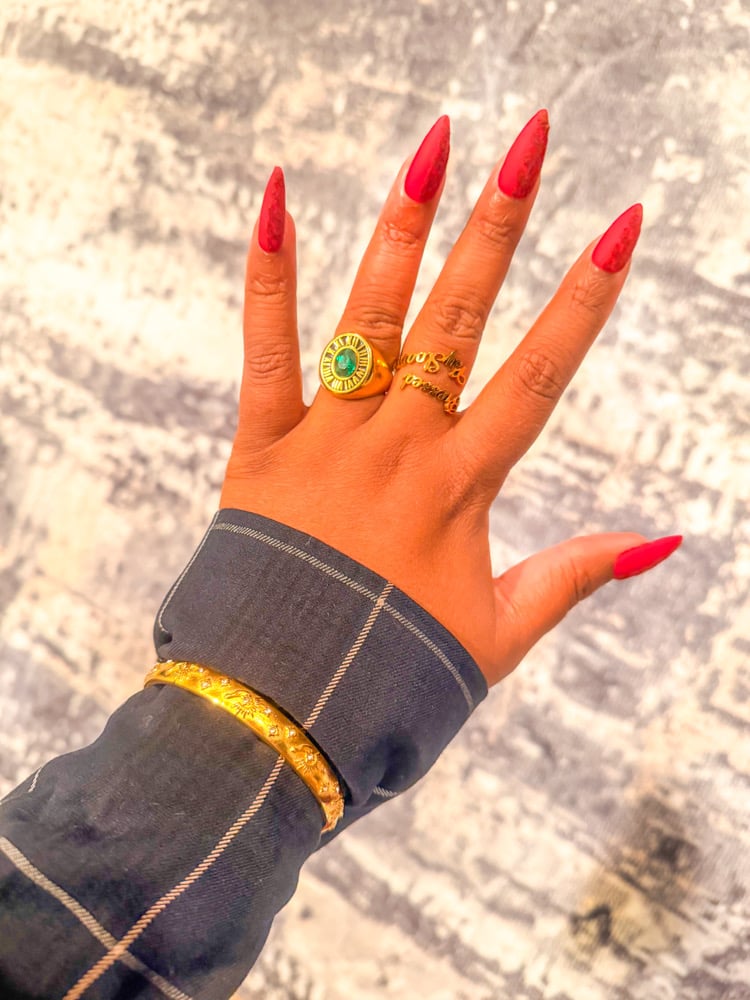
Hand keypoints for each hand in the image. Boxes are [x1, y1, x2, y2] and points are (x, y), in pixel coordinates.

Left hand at [219, 111, 680, 686]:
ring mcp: (328, 441)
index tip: (622, 227)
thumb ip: (573, 577)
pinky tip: (275, 198)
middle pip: (459, 319)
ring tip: (433, 147)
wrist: (281, 715)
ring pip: (373, 316)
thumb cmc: (394, 681)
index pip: (539, 375)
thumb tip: (661, 541)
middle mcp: (400, 449)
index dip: (586, 298)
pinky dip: (269, 277)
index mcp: (461, 490)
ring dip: (405, 227)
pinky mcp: (262, 448)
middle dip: (499, 227)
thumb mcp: (499, 636)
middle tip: (529, 143)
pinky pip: (265, 350)